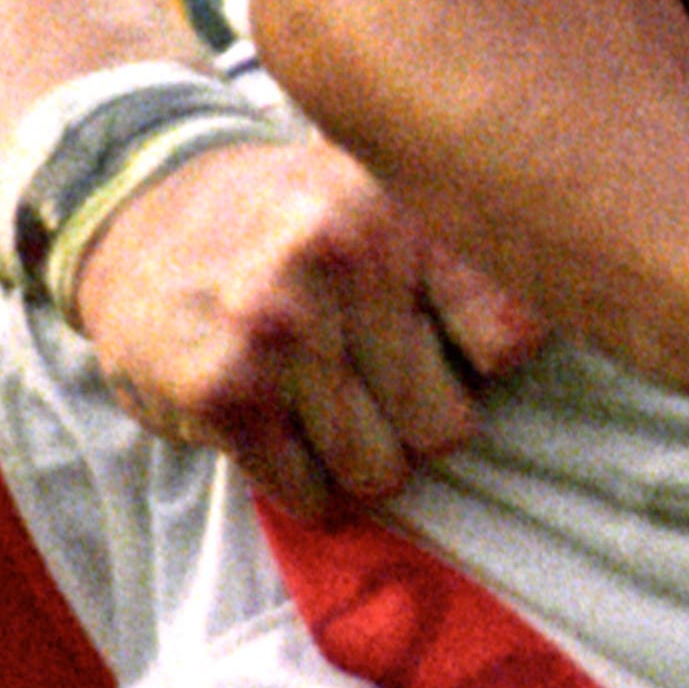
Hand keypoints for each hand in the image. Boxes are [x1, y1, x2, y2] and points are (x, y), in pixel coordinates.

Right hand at [64, 128, 544, 515]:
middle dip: (410, 423)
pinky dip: (299, 484)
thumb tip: (557, 337)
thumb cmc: (282, 220)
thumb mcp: (376, 193)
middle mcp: (343, 256)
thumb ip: (460, 255)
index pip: (512, 337)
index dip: (480, 363)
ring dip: (351, 458)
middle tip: (363, 385)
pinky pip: (310, 494)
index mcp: (399, 207)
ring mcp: (280, 326)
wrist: (131, 205)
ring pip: (380, 473)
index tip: (445, 349)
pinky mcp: (224, 390)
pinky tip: (272, 427)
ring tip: (313, 402)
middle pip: (448, 427)